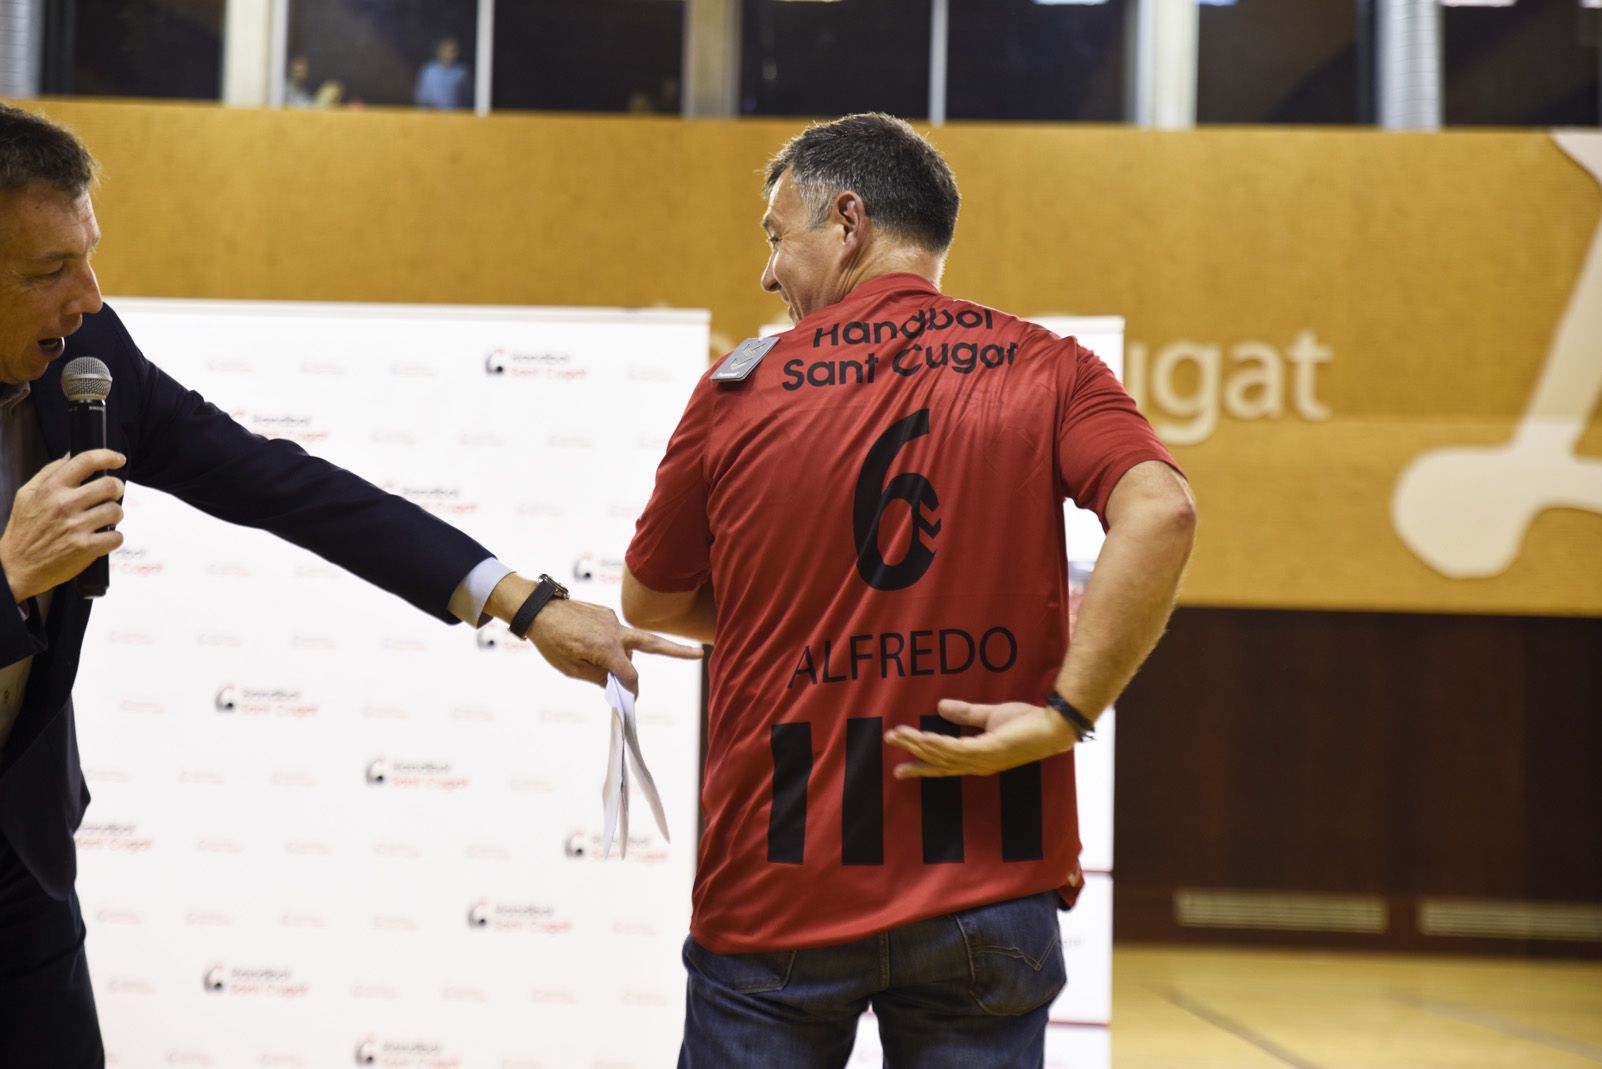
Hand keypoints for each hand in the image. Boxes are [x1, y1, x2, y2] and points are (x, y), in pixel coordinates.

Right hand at [0, 450, 125, 602]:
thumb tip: (70, 456)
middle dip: (116, 489)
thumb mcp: (26, 495)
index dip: (107, 456)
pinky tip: (102, 538)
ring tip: (103, 519)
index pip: (85, 461)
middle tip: (111, 495)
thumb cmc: (23, 531)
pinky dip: (113, 538)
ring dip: (115, 515)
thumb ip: (49, 473)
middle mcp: (64, 504)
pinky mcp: (85, 547)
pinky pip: (116, 536)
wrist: (16, 567)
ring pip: (116, 510)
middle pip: (110, 485)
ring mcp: (76, 526)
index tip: (118, 459)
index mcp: (51, 489)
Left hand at [525, 597, 701, 693]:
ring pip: (627, 643)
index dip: (632, 690)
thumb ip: (598, 677)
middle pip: (652, 644)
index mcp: (606, 649)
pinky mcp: (607, 613)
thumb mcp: (572, 669)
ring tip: (586, 656)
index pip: (630, 676)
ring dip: (620, 655)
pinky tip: (587, 643)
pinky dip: (609, 643)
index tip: (630, 699)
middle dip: (677, 651)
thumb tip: (616, 682)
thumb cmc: (552, 642)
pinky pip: (614, 633)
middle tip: (699, 653)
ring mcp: (612, 620)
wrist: (538, 610)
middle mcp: (615, 632)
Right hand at [885, 698, 1076, 778]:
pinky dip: (938, 745)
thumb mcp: (992, 715)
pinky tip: (923, 737)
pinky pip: (957, 749)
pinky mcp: (990, 750)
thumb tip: (941, 706)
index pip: (944, 763)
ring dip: (918, 746)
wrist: (1053, 725)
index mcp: (978, 758)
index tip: (901, 768)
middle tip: (889, 746)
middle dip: (912, 755)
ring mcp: (983, 759)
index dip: (921, 764)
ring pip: (942, 755)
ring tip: (897, 736)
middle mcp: (978, 764)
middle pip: (938, 762)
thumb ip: (967, 713)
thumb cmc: (1029, 723)